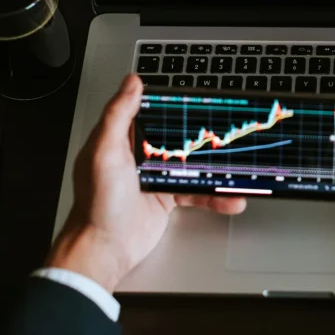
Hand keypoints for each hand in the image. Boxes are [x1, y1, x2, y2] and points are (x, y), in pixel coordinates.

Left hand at [47, 75, 246, 291]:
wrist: (104, 251)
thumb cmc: (98, 204)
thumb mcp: (105, 153)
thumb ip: (118, 115)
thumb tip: (132, 83)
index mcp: (121, 139)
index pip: (149, 111)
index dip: (172, 103)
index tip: (197, 97)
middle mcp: (138, 156)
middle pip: (176, 136)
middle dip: (201, 134)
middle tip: (227, 128)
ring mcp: (155, 177)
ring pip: (191, 164)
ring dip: (215, 167)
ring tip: (236, 166)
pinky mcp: (167, 199)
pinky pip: (197, 192)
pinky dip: (215, 197)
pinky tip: (230, 199)